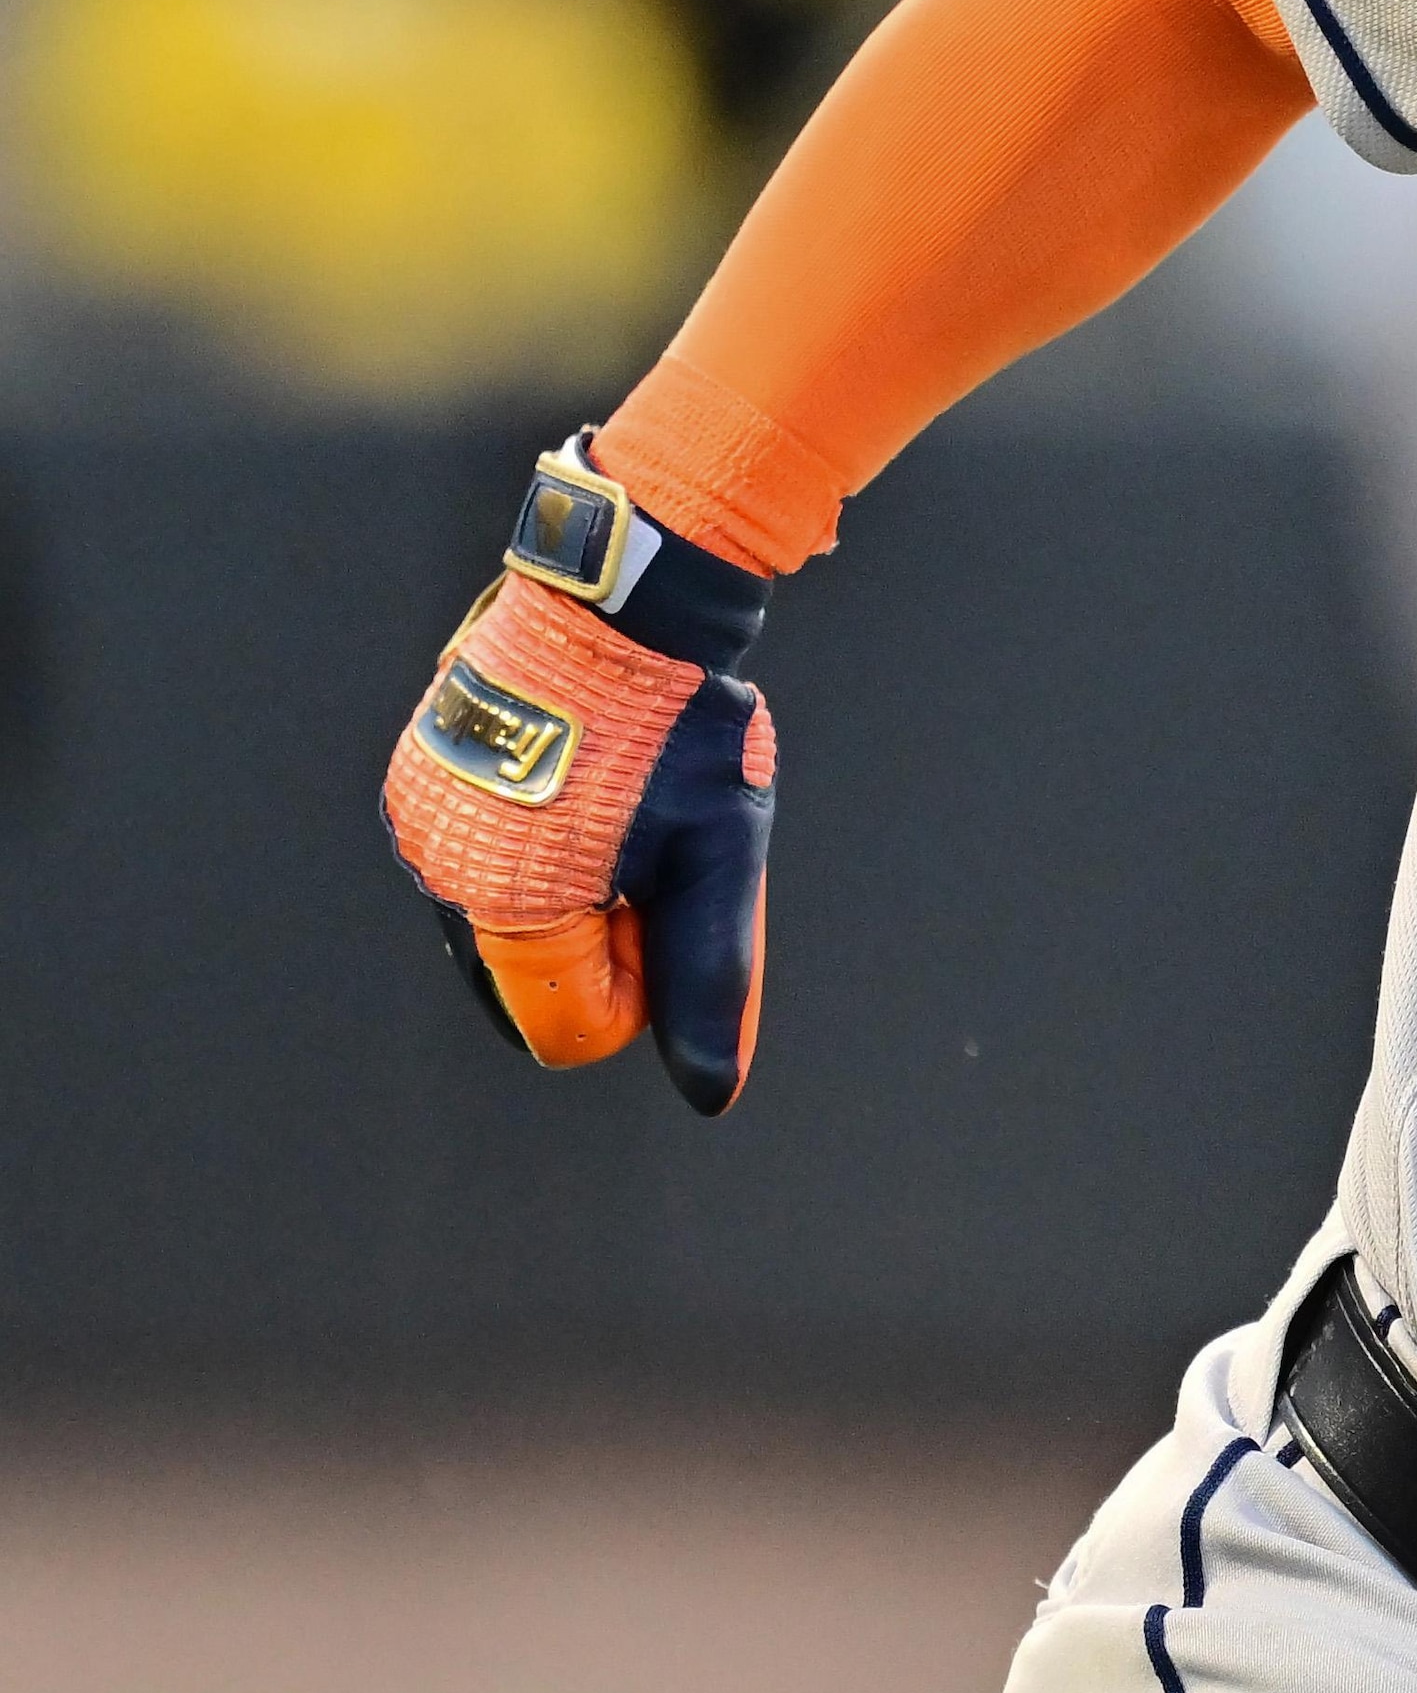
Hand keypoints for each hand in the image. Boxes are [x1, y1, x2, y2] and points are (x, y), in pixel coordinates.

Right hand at [379, 442, 780, 1114]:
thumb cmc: (681, 730)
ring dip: (577, 888)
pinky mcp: (423, 775)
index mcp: (505, 905)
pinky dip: (541, 845)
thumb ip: (709, 979)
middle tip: (659, 849)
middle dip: (608, 939)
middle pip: (535, 976)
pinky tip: (591, 781)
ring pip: (510, 914)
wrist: (626, 599)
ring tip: (627, 804)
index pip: (569, 1028)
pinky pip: (484, 853)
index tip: (672, 898)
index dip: (641, 986)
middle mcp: (440, 870)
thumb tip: (713, 1093)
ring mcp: (422, 819)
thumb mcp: (717, 859)